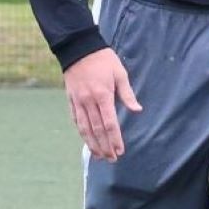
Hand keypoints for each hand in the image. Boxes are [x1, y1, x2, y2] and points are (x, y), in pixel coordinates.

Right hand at [63, 47, 140, 161]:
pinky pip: (75, 120)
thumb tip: (137, 111)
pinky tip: (87, 141)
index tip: (120, 151)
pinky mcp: (71, 100)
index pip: (110, 124)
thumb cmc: (103, 60)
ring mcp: (78, 102)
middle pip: (97, 130)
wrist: (79, 48)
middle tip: (111, 159)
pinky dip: (82, 132)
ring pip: (84, 128)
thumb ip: (127, 94)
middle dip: (104, 147)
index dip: (115, 139)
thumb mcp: (120, 73)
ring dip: (92, 144)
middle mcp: (89, 101)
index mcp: (103, 95)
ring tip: (99, 156)